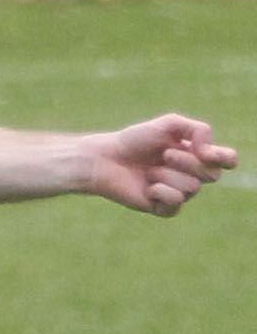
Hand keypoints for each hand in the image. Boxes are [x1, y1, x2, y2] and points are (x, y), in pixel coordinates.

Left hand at [82, 114, 236, 214]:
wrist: (106, 158)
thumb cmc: (135, 140)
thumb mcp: (168, 125)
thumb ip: (197, 129)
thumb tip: (210, 150)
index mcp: (197, 155)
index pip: (226, 161)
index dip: (225, 159)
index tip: (208, 153)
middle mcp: (191, 175)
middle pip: (212, 175)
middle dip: (188, 162)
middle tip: (164, 155)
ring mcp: (178, 193)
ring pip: (192, 188)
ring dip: (168, 175)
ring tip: (149, 170)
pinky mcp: (163, 208)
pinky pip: (176, 203)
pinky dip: (161, 191)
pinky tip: (148, 187)